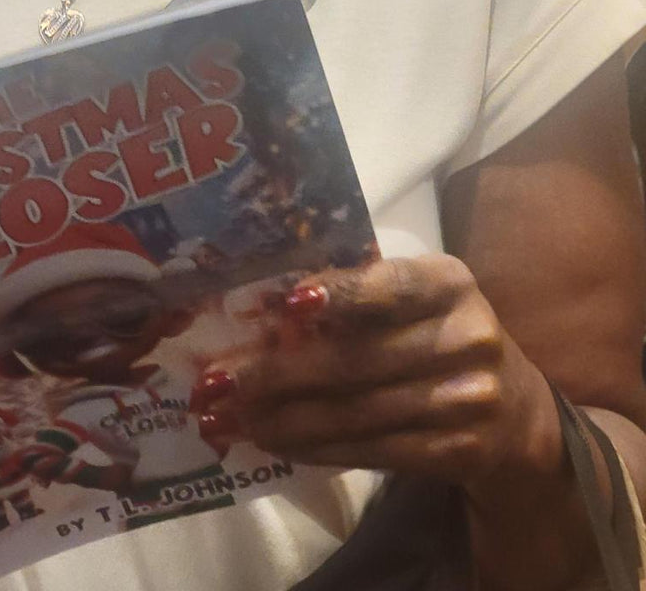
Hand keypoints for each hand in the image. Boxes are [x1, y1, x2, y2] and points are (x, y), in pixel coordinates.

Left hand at [190, 255, 561, 489]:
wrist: (516, 412)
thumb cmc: (436, 334)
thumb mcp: (417, 299)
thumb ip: (360, 291)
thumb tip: (262, 303)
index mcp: (449, 282)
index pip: (393, 284)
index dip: (343, 292)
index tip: (287, 303)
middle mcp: (466, 336)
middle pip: (358, 359)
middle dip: (277, 374)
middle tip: (215, 383)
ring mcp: (466, 399)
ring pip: (357, 413)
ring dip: (284, 419)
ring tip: (228, 419)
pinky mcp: (458, 451)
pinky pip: (373, 450)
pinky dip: (316, 447)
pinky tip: (275, 442)